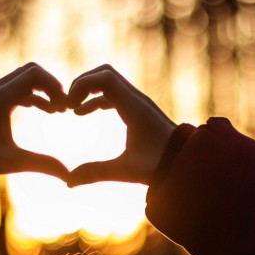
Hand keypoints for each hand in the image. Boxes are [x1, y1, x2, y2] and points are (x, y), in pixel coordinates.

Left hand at [0, 63, 68, 179]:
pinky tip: (41, 112)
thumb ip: (42, 165)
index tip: (65, 107)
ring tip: (56, 112)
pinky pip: (14, 89)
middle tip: (63, 108)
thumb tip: (69, 176)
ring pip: (22, 80)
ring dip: (42, 91)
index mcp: (0, 98)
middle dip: (51, 86)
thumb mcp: (11, 162)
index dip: (55, 86)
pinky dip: (31, 95)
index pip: (35, 74)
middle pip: (31, 72)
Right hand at [66, 65, 175, 185]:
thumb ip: (96, 173)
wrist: (188, 163)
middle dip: (82, 84)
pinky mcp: (139, 110)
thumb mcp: (126, 170)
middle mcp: (137, 99)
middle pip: (105, 73)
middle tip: (67, 104)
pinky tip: (82, 113)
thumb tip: (68, 181)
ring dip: (88, 91)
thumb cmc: (160, 166)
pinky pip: (113, 94)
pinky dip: (96, 99)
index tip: (68, 105)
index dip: (82, 85)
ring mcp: (139, 103)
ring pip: (109, 82)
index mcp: (134, 107)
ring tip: (71, 109)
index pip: (105, 78)